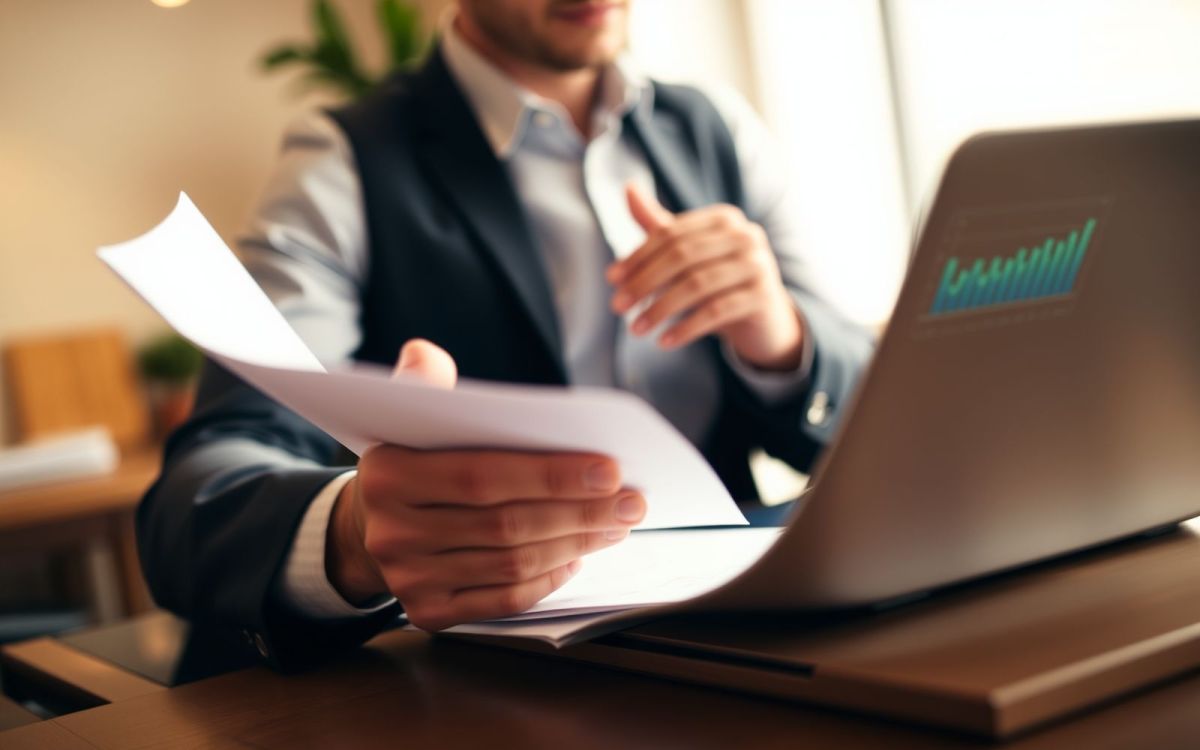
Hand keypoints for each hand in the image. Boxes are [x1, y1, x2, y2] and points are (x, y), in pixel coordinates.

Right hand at [326, 339, 645, 630]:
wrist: (367, 527)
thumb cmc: (411, 461)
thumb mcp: (406, 417)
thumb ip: (423, 384)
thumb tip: (427, 354)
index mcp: (388, 475)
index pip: (482, 476)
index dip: (551, 475)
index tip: (611, 469)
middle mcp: (393, 532)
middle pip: (505, 525)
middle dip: (580, 512)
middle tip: (633, 501)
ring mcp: (409, 578)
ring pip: (510, 563)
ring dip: (574, 544)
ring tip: (616, 524)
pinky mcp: (428, 611)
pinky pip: (502, 600)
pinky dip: (546, 580)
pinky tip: (576, 557)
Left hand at [607, 184, 803, 370]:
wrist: (764, 321)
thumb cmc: (720, 282)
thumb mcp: (689, 254)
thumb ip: (660, 226)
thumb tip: (628, 188)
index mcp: (725, 218)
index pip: (671, 234)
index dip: (638, 256)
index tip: (611, 279)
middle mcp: (745, 235)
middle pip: (682, 256)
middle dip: (644, 283)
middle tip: (617, 306)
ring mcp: (758, 264)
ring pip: (697, 285)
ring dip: (660, 309)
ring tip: (635, 329)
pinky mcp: (763, 296)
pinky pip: (716, 311)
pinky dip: (686, 327)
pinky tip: (664, 341)